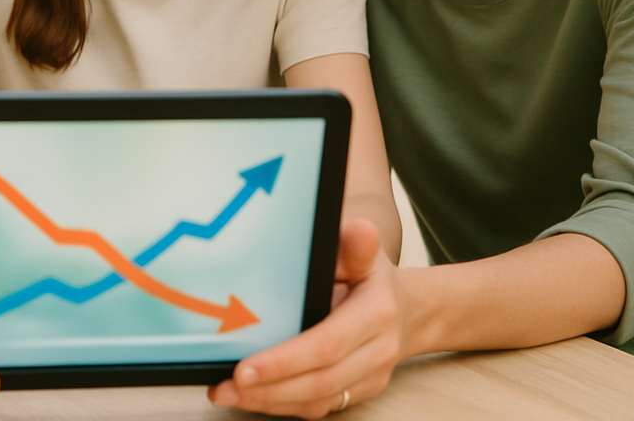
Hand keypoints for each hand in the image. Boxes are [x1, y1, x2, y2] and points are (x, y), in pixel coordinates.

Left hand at [208, 219, 403, 416]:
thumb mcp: (363, 252)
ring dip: (270, 402)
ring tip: (228, 393)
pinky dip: (283, 405)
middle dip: (268, 387)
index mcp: (377, 312)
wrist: (407, 308)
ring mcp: (371, 377)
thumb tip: (361, 230)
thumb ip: (353, 246)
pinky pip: (320, 408)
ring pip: (318, 400)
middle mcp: (378, 350)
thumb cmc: (372, 275)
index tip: (246, 367)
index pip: (326, 344)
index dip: (285, 360)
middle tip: (225, 385)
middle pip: (319, 381)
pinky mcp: (360, 392)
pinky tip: (252, 397)